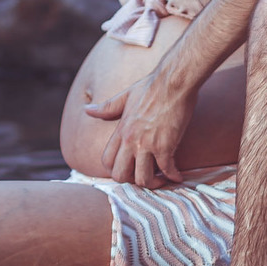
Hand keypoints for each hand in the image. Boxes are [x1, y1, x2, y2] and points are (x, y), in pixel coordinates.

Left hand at [86, 66, 196, 186]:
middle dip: (132, 182)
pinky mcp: (165, 146)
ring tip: (162, 179)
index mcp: (120, 131)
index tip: (129, 169)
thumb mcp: (125, 96)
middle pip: (121, 175)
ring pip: (142, 178)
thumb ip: (107, 107)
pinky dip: (173, 176)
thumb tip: (87, 110)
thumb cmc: (152, 87)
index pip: (107, 161)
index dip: (116, 170)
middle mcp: (130, 141)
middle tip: (145, 177)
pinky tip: (178, 175)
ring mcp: (147, 145)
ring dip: (153, 183)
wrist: (172, 82)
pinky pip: (166, 170)